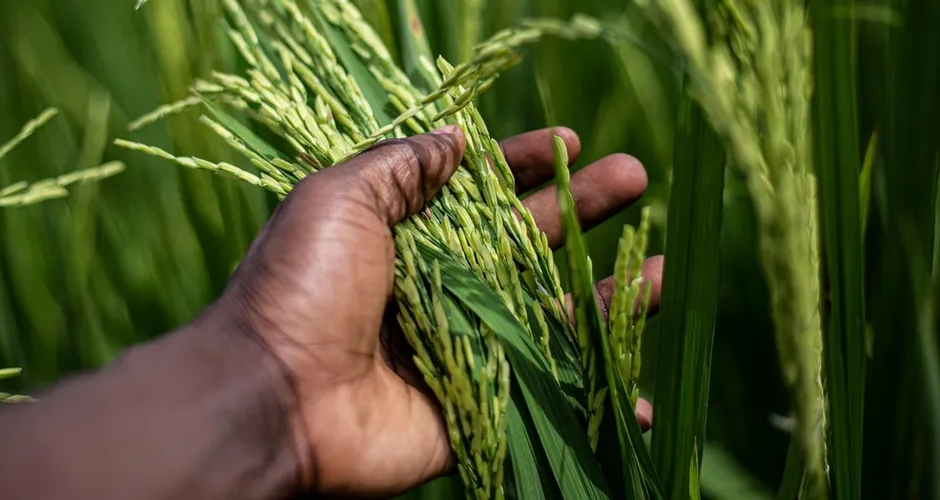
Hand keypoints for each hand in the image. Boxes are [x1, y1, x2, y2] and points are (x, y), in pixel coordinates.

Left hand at [216, 125, 663, 497]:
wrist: (274, 396)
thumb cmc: (302, 287)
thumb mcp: (338, 199)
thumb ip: (400, 167)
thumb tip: (454, 138)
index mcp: (407, 236)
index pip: (480, 192)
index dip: (526, 164)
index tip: (572, 141)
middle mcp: (439, 287)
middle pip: (526, 245)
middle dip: (582, 209)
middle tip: (635, 177)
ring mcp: (461, 347)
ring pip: (548, 317)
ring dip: (607, 297)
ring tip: (665, 272)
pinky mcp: (473, 404)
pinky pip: (544, 395)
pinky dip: (592, 398)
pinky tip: (640, 393)